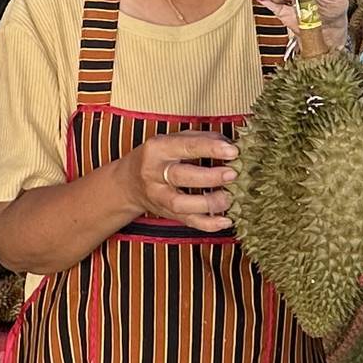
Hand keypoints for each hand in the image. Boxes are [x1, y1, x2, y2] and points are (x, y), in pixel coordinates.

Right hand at [115, 130, 240, 232]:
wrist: (129, 183)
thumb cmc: (160, 157)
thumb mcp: (174, 140)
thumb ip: (202, 138)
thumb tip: (230, 143)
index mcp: (158, 148)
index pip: (186, 146)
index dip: (211, 148)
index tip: (233, 151)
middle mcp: (154, 173)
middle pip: (181, 176)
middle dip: (210, 176)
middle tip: (233, 174)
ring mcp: (158, 196)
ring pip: (181, 204)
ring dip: (209, 203)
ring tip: (230, 197)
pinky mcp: (166, 213)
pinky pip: (187, 221)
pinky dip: (208, 224)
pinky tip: (225, 221)